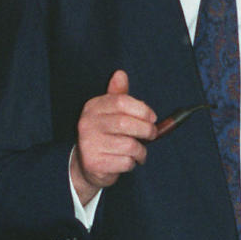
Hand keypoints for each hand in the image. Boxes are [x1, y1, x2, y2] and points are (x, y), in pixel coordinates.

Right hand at [71, 70, 156, 202]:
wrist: (87, 165)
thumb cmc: (106, 135)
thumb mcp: (110, 113)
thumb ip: (118, 96)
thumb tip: (120, 74)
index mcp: (93, 107)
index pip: (121, 102)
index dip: (142, 109)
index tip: (152, 117)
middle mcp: (87, 123)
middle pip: (125, 123)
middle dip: (146, 130)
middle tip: (152, 135)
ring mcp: (89, 144)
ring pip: (129, 145)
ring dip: (141, 151)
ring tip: (140, 153)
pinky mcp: (94, 163)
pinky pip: (125, 162)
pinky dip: (133, 163)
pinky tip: (127, 162)